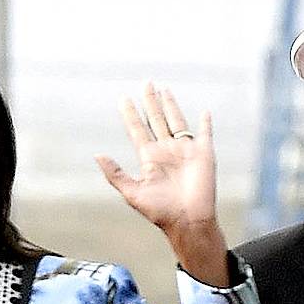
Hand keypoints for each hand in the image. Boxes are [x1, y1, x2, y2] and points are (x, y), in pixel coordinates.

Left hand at [96, 83, 228, 284]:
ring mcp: (185, 150)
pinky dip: (205, 122)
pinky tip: (204, 112)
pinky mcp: (204, 153)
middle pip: (156, 119)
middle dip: (151, 102)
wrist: (187, 220)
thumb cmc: (159, 211)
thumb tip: (97, 155)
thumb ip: (115, 174)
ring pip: (176, 121)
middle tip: (145, 83)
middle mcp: (166, 150)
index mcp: (149, 158)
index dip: (130, 114)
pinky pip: (205, 133)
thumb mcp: (132, 192)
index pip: (137, 130)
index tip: (123, 99)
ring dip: (171, 105)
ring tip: (163, 88)